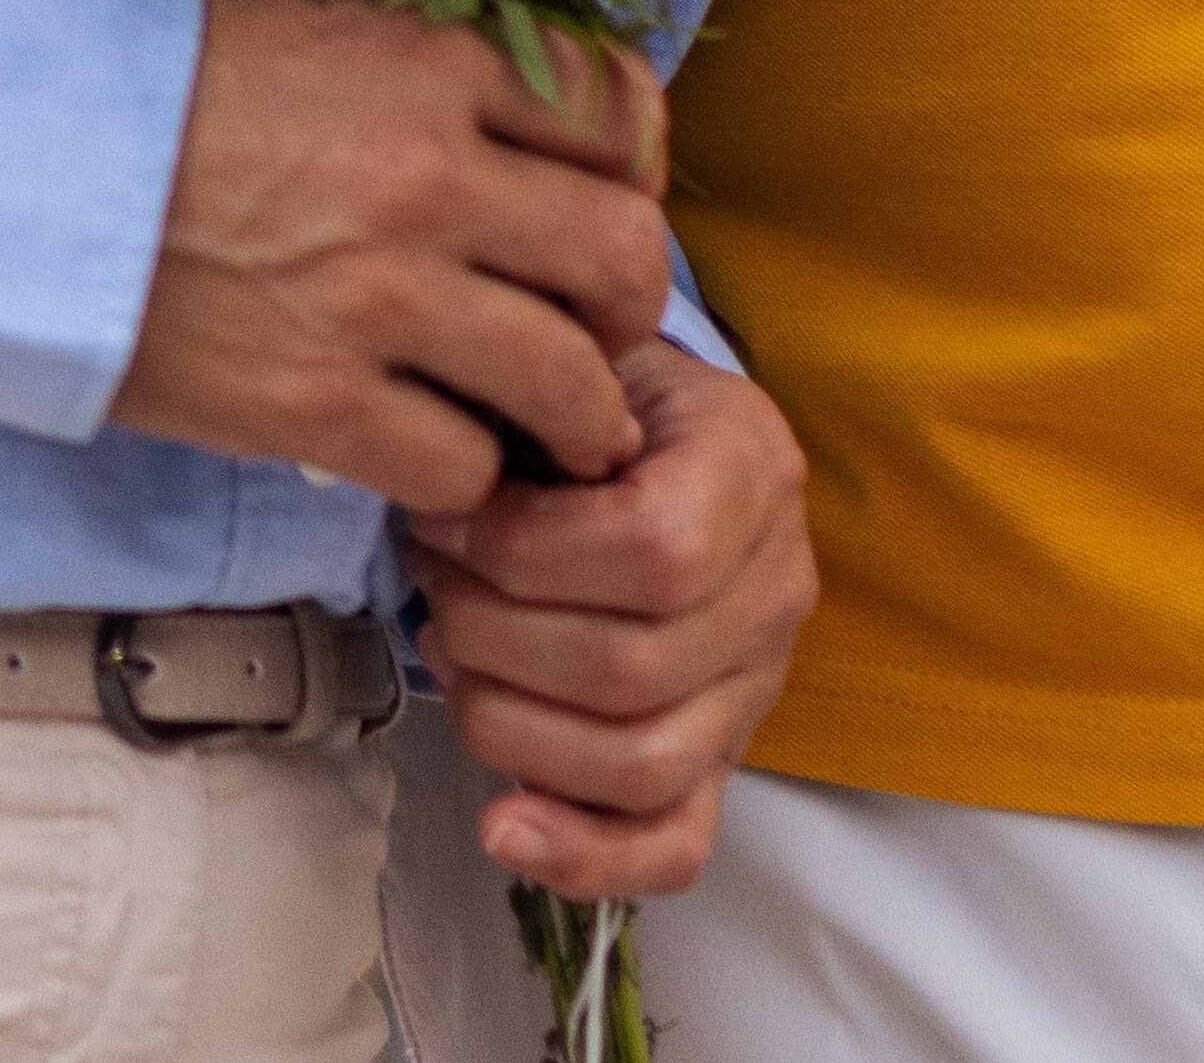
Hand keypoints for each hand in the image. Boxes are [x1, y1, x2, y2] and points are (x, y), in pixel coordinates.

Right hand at [109, 0, 671, 517]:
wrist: (26, 164)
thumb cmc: (158, 82)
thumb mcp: (314, 22)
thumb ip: (426, 68)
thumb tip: (512, 118)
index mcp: (434, 66)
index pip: (617, 116)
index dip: (630, 170)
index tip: (607, 203)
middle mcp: (433, 180)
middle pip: (623, 258)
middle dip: (627, 305)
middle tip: (596, 329)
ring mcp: (383, 301)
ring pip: (568, 383)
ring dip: (575, 415)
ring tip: (551, 429)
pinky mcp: (321, 408)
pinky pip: (460, 468)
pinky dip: (465, 477)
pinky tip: (438, 458)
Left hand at [407, 341, 814, 902]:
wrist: (657, 428)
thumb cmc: (600, 390)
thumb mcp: (581, 351)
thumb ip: (539, 388)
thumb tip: (456, 476)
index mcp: (752, 467)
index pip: (657, 551)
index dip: (525, 551)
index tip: (443, 520)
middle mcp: (775, 588)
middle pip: (632, 669)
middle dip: (492, 633)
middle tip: (429, 580)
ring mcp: (754, 686)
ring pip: (639, 763)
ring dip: (508, 721)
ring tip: (449, 650)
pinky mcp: (721, 761)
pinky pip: (675, 843)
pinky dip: (581, 853)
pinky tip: (502, 824)